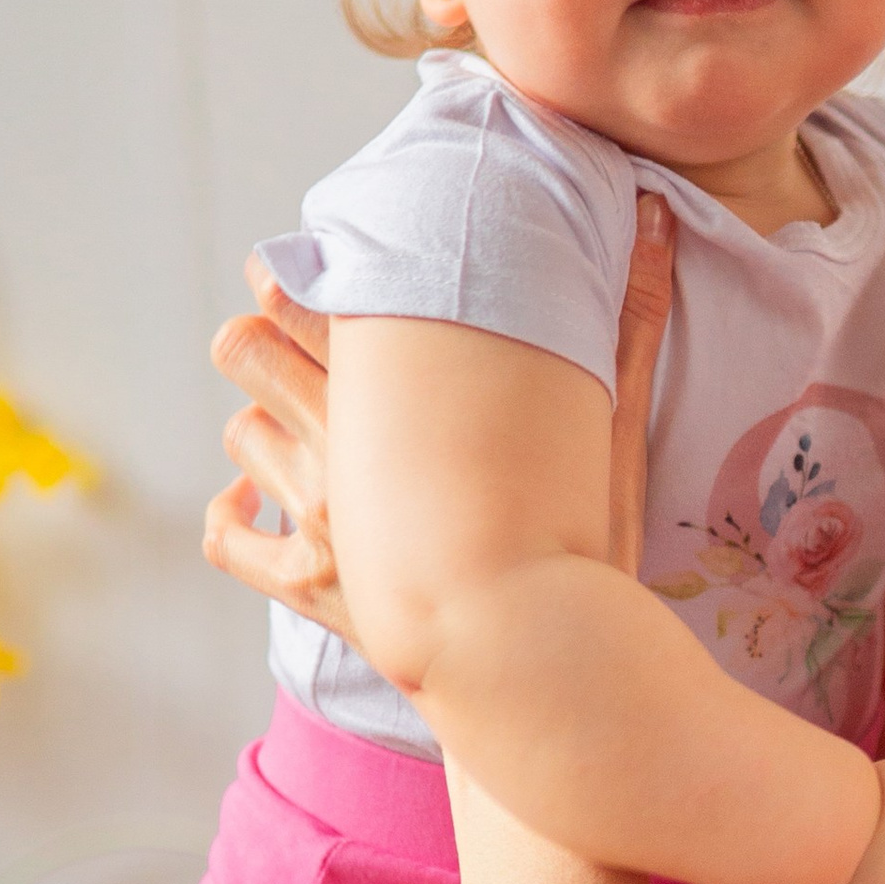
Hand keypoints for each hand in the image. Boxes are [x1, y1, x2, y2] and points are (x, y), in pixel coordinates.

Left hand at [201, 198, 676, 635]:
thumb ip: (627, 320)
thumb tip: (654, 215)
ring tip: (307, 423)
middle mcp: (342, 453)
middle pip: (247, 352)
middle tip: (297, 334)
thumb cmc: (591, 549)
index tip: (323, 272)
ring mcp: (314, 522)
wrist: (547, 668)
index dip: (298, 275)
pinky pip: (230, 538)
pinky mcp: (304, 586)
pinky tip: (260, 503)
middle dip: (265, 333)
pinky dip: (235, 516)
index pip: (303, 300)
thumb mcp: (614, 430)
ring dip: (266, 423)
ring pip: (240, 435)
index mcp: (402, 403)